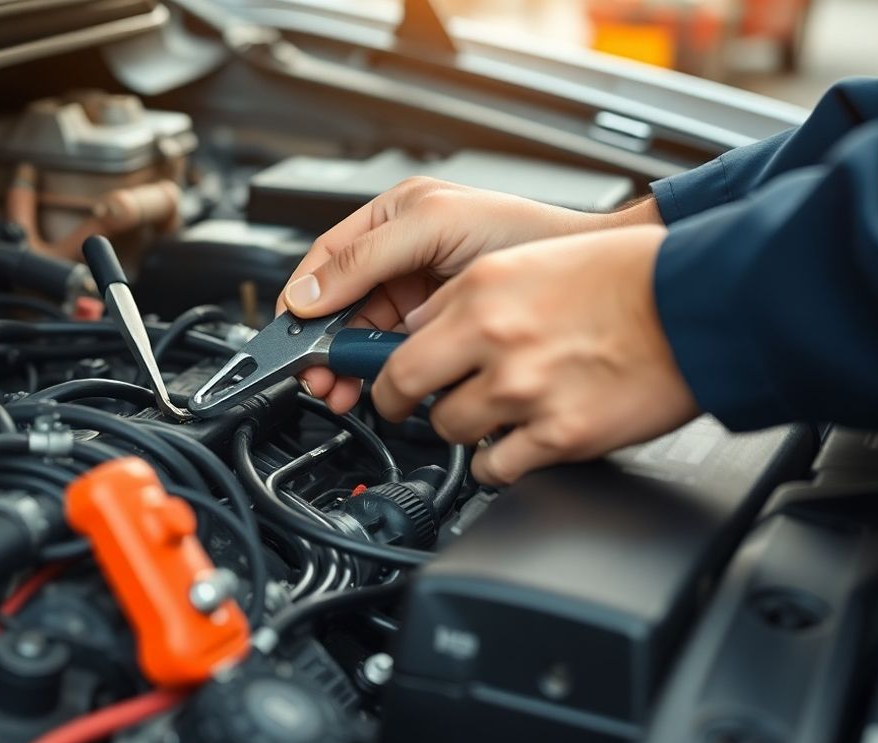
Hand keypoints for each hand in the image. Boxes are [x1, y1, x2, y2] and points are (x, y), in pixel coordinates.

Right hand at [278, 176, 659, 411]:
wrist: (582, 271)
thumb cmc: (520, 231)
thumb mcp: (431, 227)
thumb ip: (366, 257)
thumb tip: (309, 292)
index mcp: (388, 220)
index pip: (326, 261)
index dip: (304, 298)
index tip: (294, 334)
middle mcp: (396, 257)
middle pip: (337, 305)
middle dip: (323, 341)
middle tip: (319, 374)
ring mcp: (415, 294)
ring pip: (360, 333)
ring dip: (346, 363)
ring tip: (342, 388)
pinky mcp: (435, 328)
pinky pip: (391, 353)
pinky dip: (377, 373)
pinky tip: (374, 385)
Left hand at [370, 224, 698, 484]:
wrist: (701, 304)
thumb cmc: (631, 276)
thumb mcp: (531, 261)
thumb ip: (469, 294)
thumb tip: (422, 326)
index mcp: (483, 290)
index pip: (399, 340)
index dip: (386, 366)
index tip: (387, 379)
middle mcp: (495, 337)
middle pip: (405, 390)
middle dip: (402, 405)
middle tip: (411, 409)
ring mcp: (525, 390)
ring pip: (450, 430)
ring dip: (463, 429)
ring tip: (493, 414)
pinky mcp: (559, 435)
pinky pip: (496, 469)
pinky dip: (499, 464)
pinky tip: (517, 445)